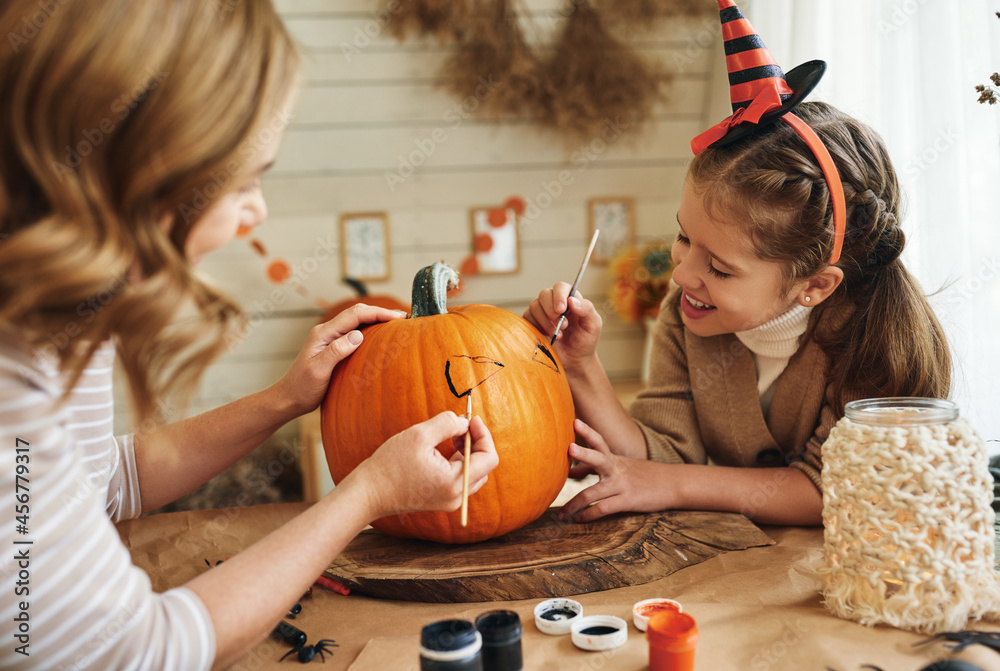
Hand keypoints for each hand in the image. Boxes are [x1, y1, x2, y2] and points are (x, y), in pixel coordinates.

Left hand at [271, 303, 406, 415]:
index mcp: (324, 333)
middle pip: (357, 313)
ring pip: (356, 321)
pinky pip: (354, 331)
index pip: (355, 315)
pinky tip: (380, 336)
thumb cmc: (302, 388)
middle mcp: (327, 331)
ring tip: (396, 323)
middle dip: (380, 312)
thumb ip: (336, 351)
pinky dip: (370, 329)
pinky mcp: (333, 346)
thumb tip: (358, 335)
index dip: (378, 313)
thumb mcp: (319, 371)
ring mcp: (330, 338)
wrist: (289, 398)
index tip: (398, 318)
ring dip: (376, 319)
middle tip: (403, 318)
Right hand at [350, 411, 499, 519]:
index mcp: (454, 483)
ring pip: (473, 472)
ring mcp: (449, 501)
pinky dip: (459, 462)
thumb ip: (447, 423)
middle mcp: (457, 496)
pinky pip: (461, 479)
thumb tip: (465, 422)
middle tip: (460, 425)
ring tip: (451, 435)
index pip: (489, 458)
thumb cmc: (390, 464)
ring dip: (468, 451)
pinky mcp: (441, 500)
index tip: (471, 419)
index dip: (484, 434)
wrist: (368, 493)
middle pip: (484, 466)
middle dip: (476, 442)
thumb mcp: (419, 435)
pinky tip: (444, 449)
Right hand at [523, 282, 601, 368]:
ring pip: (534, 306)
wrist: (575, 359)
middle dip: (551, 311)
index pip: (560, 287)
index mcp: (570, 299)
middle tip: (563, 327)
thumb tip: (572, 300)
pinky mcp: (533, 323)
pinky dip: (536, 327)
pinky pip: (527, 318)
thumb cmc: (585, 340)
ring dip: (545, 322)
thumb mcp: (593, 324)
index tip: (562, 310)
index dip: (559, 296)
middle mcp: (554, 303)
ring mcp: (542, 312)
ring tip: (558, 336)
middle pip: (544, 294)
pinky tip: (547, 336)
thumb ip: (587, 309)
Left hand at [558, 419, 674, 522]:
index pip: (599, 441)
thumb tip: (572, 471)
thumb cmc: (644, 475)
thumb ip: (599, 466)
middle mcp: (616, 469)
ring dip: (573, 504)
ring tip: (560, 514)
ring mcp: (621, 485)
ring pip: (593, 493)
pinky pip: (604, 508)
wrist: (673, 484)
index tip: (573, 421)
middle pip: (597, 457)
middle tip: (568, 447)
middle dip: (582, 453)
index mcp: (614, 459)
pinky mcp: (628, 500)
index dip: (587, 431)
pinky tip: (579, 519)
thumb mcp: (623, 466)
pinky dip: (589, 515)